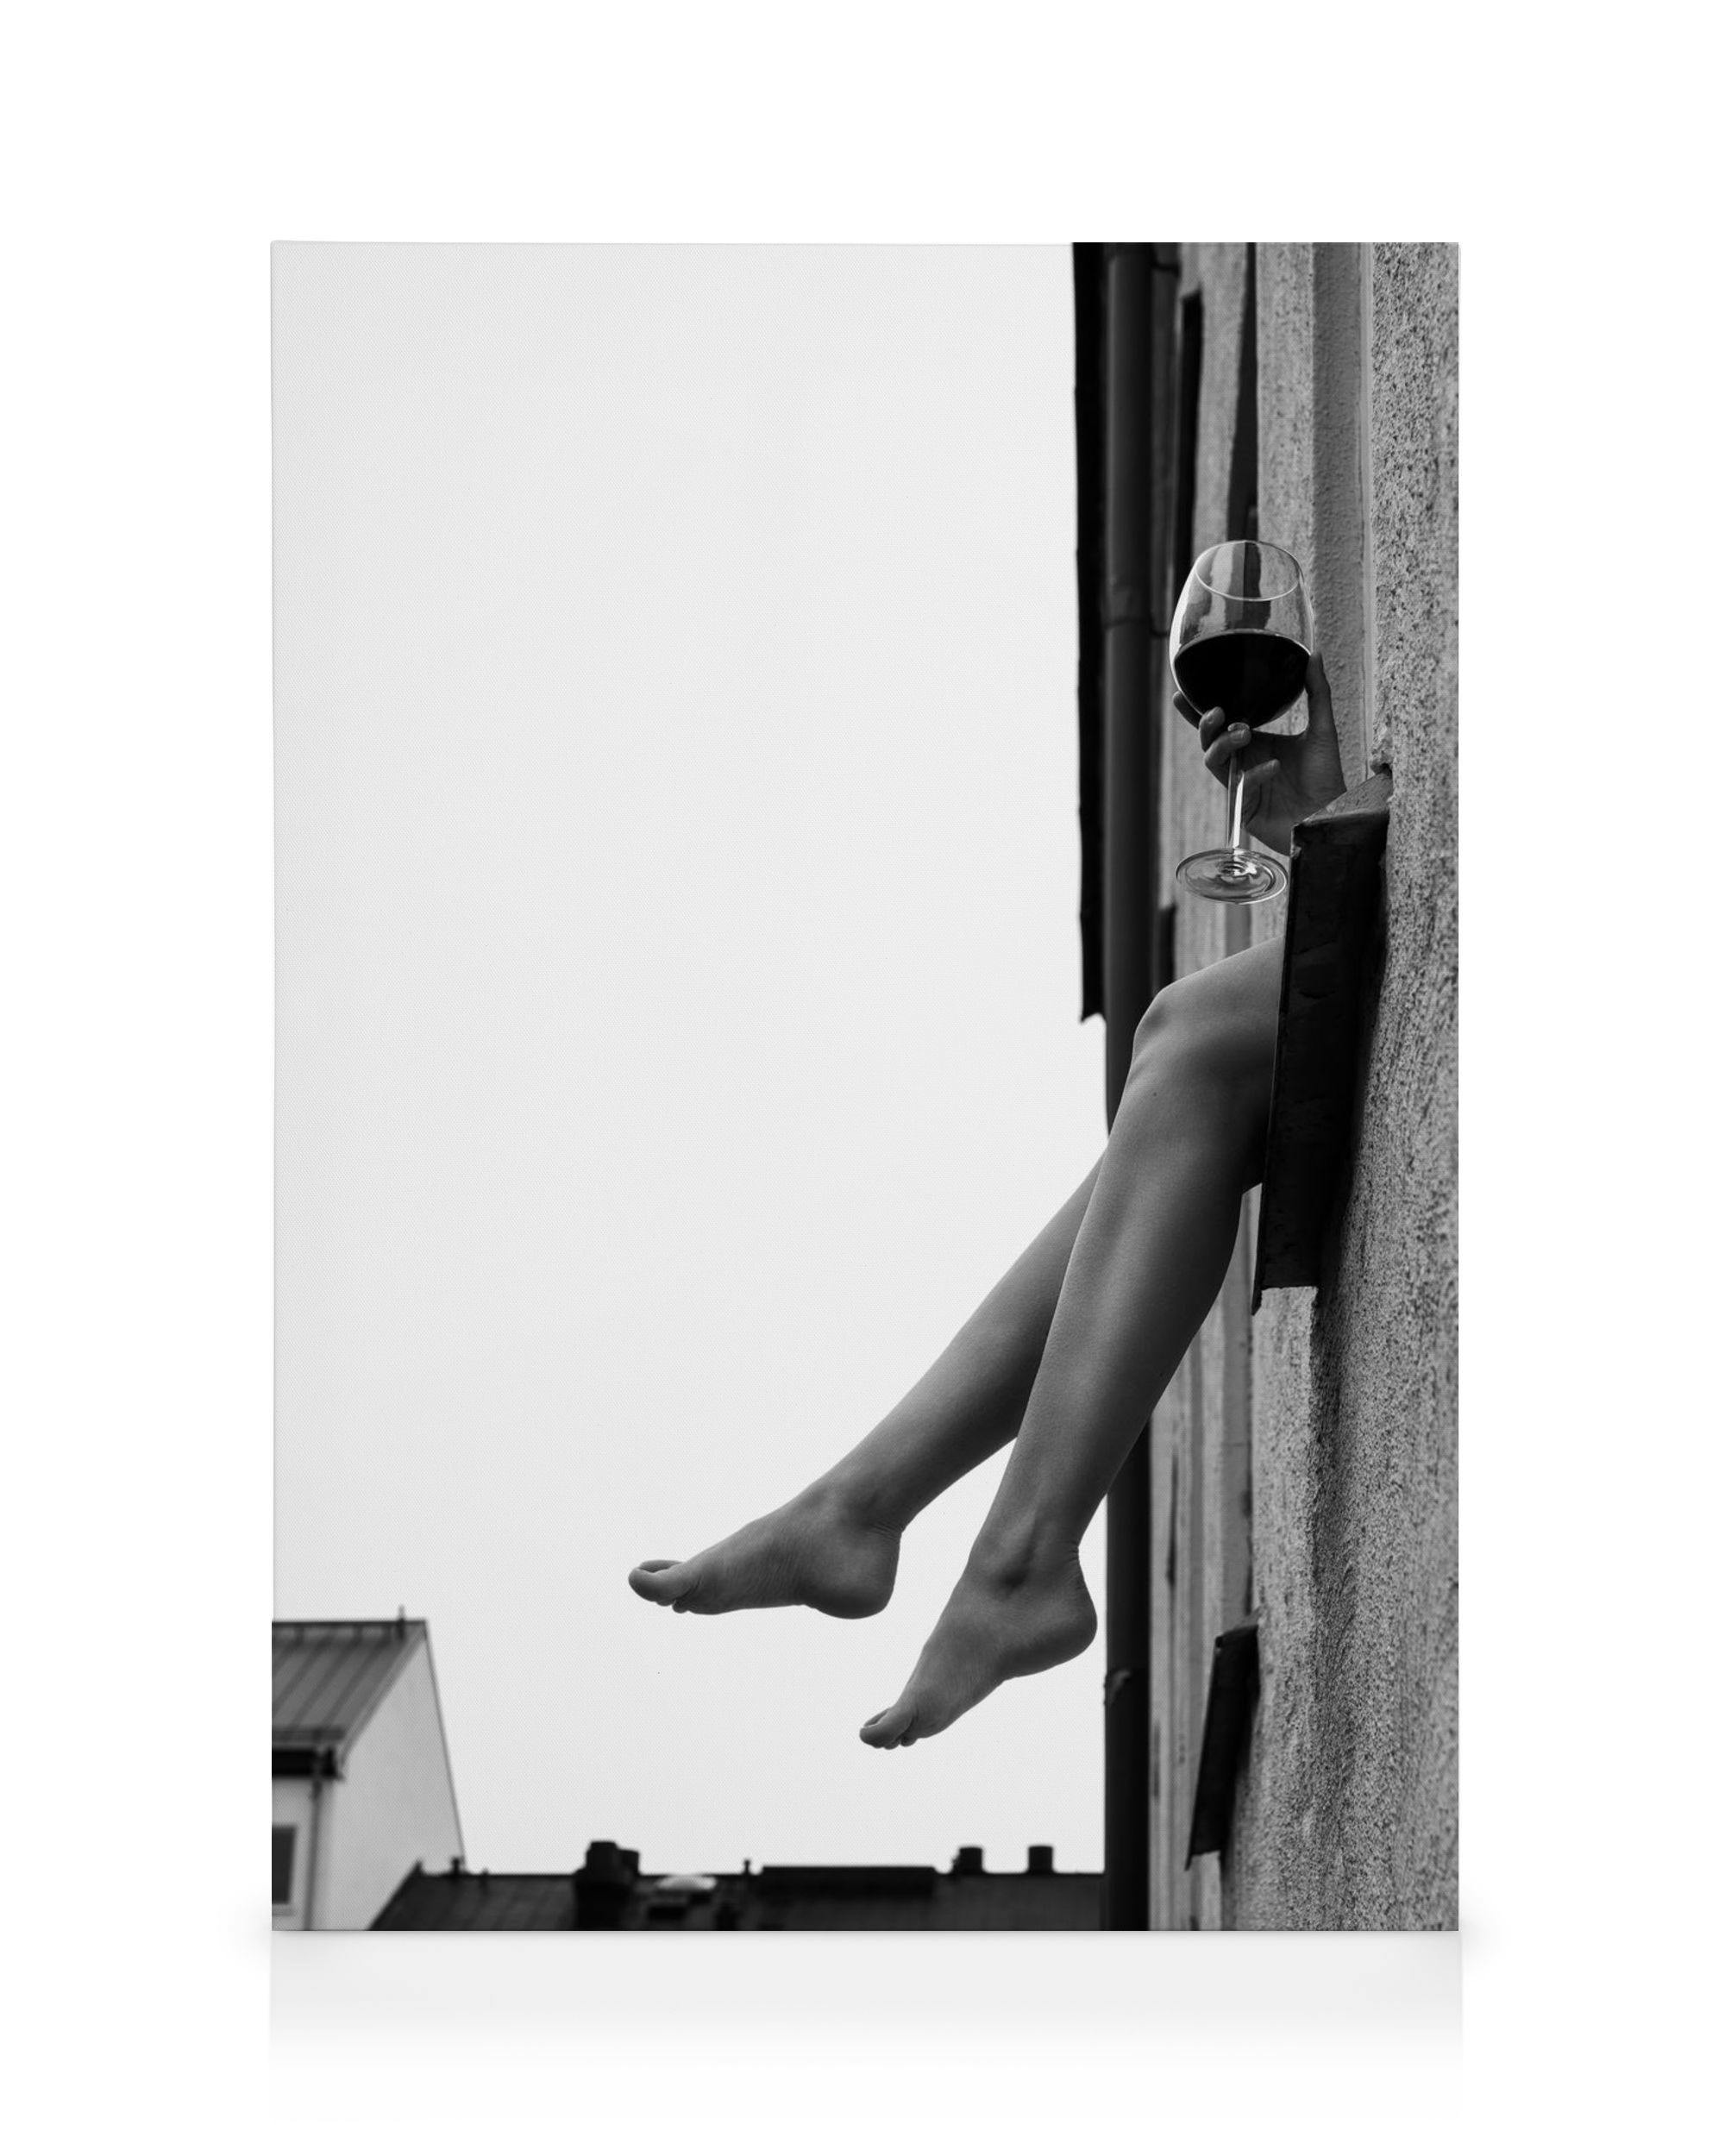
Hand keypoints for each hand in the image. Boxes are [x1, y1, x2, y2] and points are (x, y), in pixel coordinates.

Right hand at [1174, 649, 1347, 856]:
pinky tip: (1274, 768)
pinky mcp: (1245, 807)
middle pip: (1208, 740)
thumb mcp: (1323, 729)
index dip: (1196, 711)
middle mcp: (1244, 761)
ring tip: (1244, 734)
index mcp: (1255, 742)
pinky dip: (1254, 774)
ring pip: (1213, 762)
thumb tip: (1314, 654)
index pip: (1220, 724)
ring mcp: (1241, 784)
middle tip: (1217, 712)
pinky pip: (1238, 786)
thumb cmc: (1326, 777)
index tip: (1181, 694)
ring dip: (1223, 745)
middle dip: (1206, 725)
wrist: (1334, 814)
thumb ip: (1317, 692)